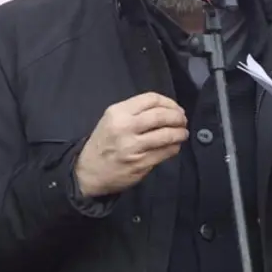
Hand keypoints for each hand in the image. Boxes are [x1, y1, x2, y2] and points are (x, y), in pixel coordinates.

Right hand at [74, 92, 188, 197]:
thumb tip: (166, 109)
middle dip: (177, 117)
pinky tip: (174, 146)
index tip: (175, 108)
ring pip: (166, 134)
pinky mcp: (140, 163)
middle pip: (161, 116)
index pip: (151, 99)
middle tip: (183, 120)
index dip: (169, 102)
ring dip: (180, 133)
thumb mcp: (112, 120)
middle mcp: (125, 127)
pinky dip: (174, 147)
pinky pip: (165, 152)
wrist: (88, 172)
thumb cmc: (103, 143)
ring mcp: (133, 147)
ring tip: (182, 133)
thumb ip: (135, 112)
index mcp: (118, 112)